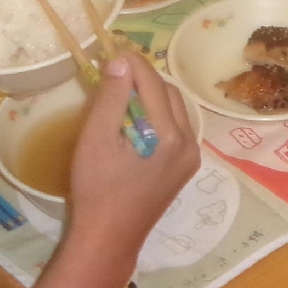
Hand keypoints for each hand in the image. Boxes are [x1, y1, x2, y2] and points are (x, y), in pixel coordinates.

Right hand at [63, 51, 197, 253]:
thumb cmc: (97, 190)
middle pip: (168, 94)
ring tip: (121, 94)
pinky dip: (157, 116)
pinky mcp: (185, 167)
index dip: (133, 63)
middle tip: (114, 72)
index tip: (113, 49)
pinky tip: (134, 120)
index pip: (153, 84)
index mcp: (169, 135)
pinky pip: (176, 128)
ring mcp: (191, 156)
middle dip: (143, 78)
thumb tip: (121, 61)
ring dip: (151, 96)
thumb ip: (111, 98)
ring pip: (174, 109)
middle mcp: (189, 142)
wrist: (109, 238)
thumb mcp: (96, 140)